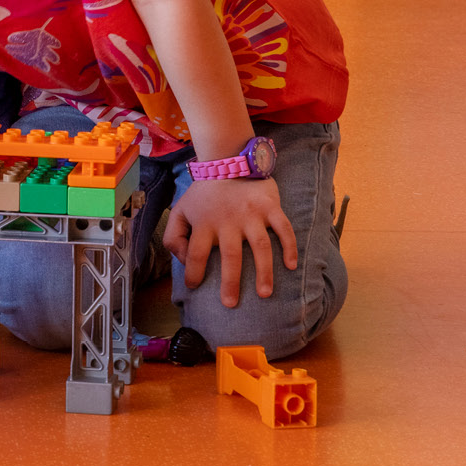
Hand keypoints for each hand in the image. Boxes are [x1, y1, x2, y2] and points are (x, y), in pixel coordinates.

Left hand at [163, 176, 299, 307]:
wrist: (227, 160)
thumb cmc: (203, 194)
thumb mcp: (180, 210)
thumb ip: (175, 236)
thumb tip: (185, 260)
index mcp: (204, 222)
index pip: (195, 253)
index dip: (193, 272)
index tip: (194, 286)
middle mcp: (228, 220)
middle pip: (229, 256)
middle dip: (230, 282)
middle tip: (230, 304)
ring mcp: (251, 214)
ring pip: (261, 247)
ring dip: (264, 271)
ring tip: (265, 294)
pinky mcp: (270, 207)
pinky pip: (283, 228)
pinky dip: (289, 246)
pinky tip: (291, 265)